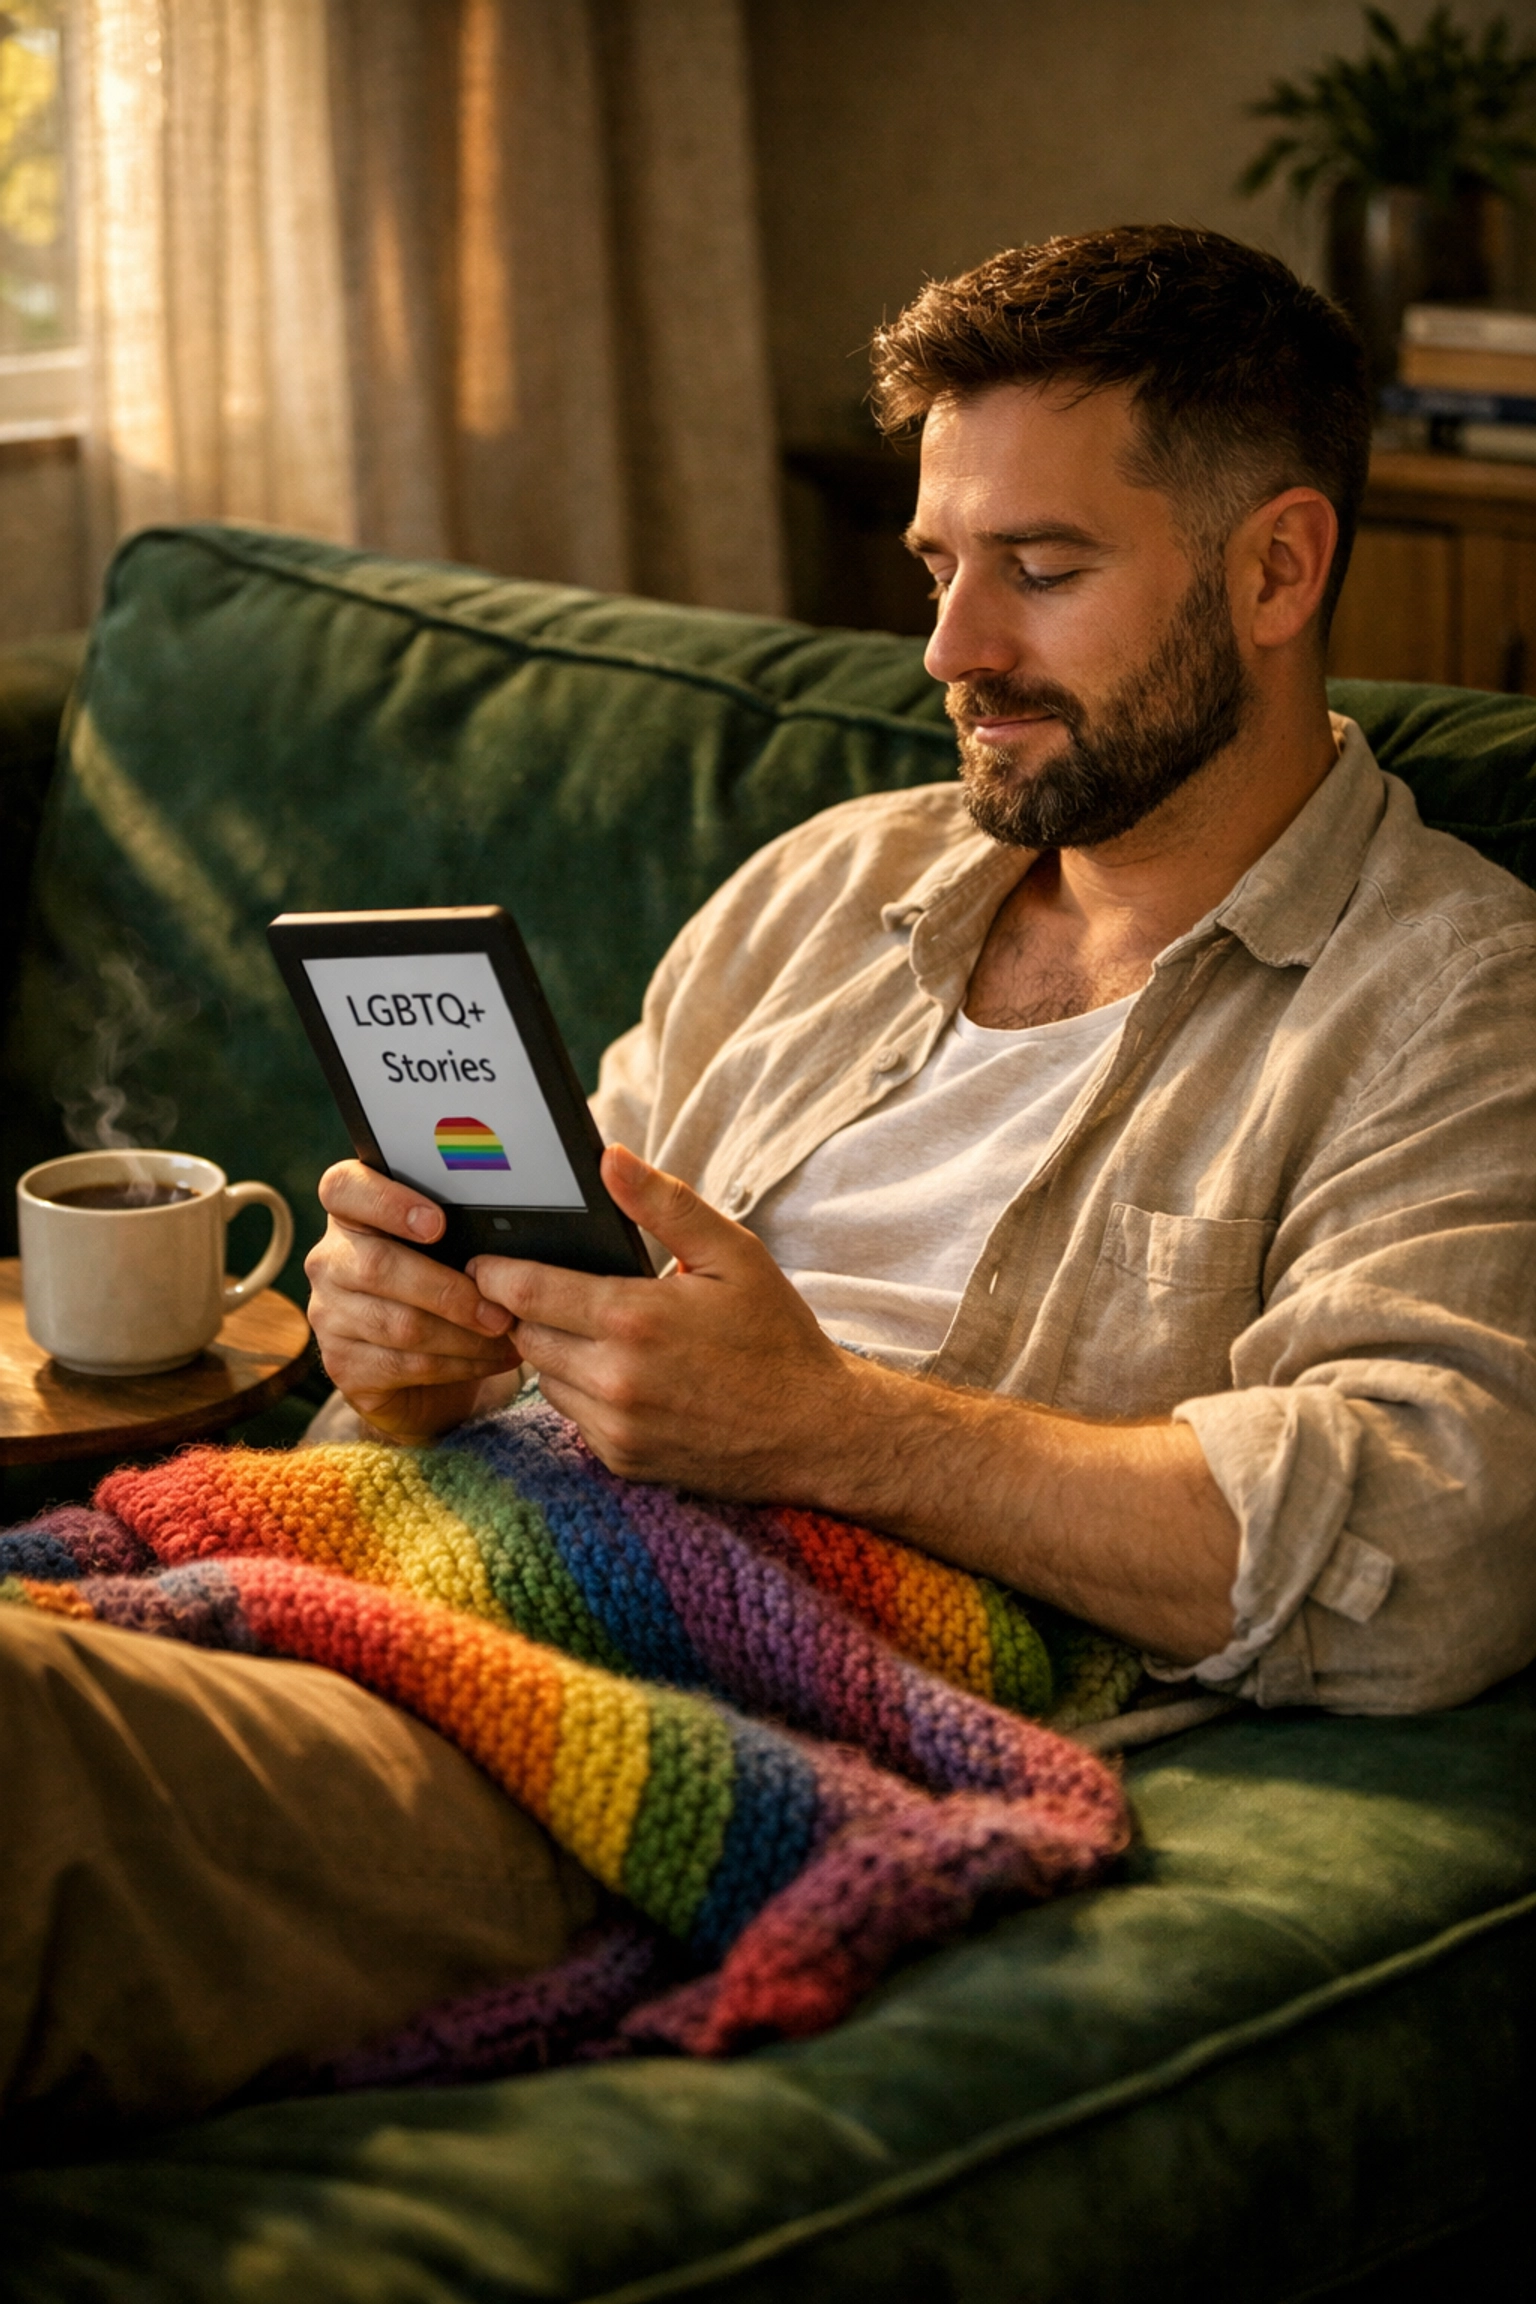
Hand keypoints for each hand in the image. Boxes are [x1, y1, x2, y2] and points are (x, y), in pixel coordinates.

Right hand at [305, 1161, 522, 1441]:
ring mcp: (328, 1315)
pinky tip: (492, 1359)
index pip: (344, 1188)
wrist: (428, 1375)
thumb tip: (511, 1235)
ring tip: (507, 1335)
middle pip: (377, 1265)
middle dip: (450, 1291)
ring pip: (397, 1323)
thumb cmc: (447, 1291)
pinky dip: (458, 1364)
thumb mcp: (453, 1252)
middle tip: (501, 1310)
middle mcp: (330, 1261)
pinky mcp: (340, 1365)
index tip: (437, 1223)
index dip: (386, 1201)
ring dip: (464, 1335)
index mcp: (353, 1215)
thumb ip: (463, 1232)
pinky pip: (403, 1364)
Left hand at [468, 1144, 870, 1496]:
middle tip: (544, 1288)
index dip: (495, 1272)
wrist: (815, 1432)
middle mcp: (615, 1379)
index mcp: (634, 1318)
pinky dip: (584, 1393)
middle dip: (525, 1310)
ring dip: (554, 1353)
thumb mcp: (733, 1255)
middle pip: (524, 1334)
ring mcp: (616, 1427)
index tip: (486, 1260)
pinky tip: (622, 1375)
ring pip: (544, 1378)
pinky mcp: (622, 1460)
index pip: (524, 1291)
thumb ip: (665, 1204)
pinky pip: (574, 1417)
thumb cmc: (776, 1336)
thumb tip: (608, 1158)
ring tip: (592, 1330)